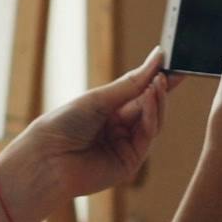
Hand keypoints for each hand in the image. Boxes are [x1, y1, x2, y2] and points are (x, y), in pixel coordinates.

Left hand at [11, 47, 173, 201]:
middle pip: (150, 108)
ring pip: (154, 122)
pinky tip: (150, 98)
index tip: (174, 65)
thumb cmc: (65, 123)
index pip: (140, 94)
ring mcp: (126, 147)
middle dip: (160, 89)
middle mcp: (119, 130)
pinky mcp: (130, 163)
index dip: (157, 81)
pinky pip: (148, 136)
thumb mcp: (100, 97)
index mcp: (109, 113)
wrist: (48, 157)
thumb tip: (158, 57)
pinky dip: (151, 115)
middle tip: (171, 72)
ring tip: (158, 83)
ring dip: (158, 101)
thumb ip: (132, 83)